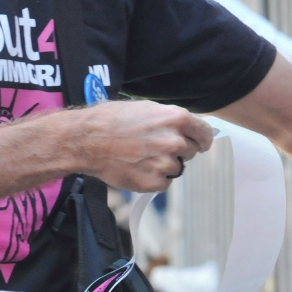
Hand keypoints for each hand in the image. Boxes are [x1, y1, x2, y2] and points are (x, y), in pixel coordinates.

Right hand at [74, 100, 214, 192]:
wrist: (87, 141)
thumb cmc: (111, 120)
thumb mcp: (146, 108)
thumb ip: (170, 119)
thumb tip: (186, 127)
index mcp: (176, 118)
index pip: (204, 132)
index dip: (202, 138)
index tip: (201, 143)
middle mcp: (175, 141)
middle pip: (191, 151)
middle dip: (179, 150)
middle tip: (156, 147)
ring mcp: (165, 163)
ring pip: (177, 168)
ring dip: (164, 165)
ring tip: (141, 156)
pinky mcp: (154, 182)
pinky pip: (164, 183)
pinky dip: (154, 179)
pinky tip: (137, 168)